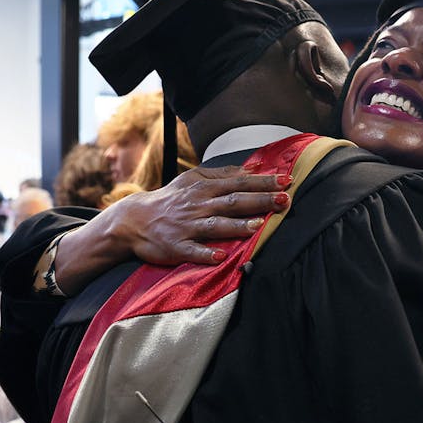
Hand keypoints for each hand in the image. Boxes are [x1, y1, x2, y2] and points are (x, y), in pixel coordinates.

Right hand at [53, 167, 291, 292]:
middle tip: (284, 200)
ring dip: (237, 226)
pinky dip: (206, 253)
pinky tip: (221, 256)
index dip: (263, 182)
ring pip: (216, 225)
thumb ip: (223, 174)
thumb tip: (253, 166)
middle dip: (259, 200)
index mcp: (204, 189)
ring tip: (258, 226)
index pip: (238, 183)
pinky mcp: (176, 246)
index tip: (287, 180)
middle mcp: (198, 206)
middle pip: (233, 202)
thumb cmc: (170, 199)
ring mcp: (187, 227)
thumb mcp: (193, 180)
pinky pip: (193, 251)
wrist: (134, 219)